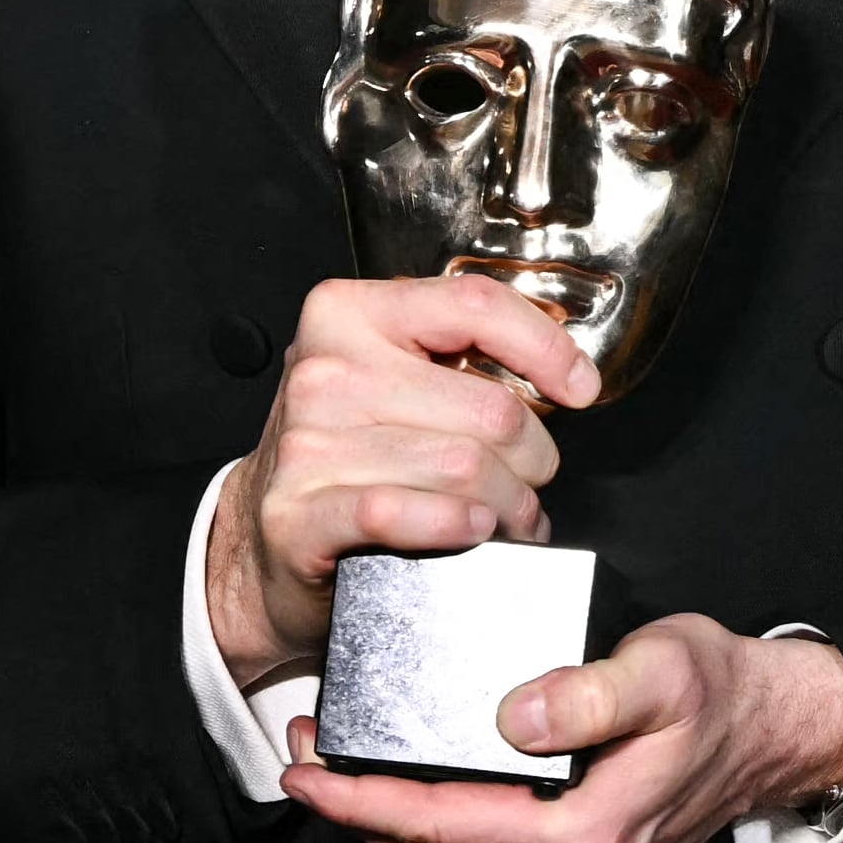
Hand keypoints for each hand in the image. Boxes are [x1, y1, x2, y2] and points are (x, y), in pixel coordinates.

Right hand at [204, 274, 598, 684]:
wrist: (263, 536)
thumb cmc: (347, 451)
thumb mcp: (394, 375)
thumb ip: (464, 355)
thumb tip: (565, 373)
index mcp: (351, 314)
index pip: (477, 306)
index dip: (547, 349)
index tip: (579, 388)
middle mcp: (324, 371)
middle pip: (489, 407)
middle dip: (534, 457)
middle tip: (530, 480)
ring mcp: (307, 443)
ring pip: (465, 467)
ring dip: (509, 505)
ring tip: (508, 516)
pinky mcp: (299, 514)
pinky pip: (406, 512)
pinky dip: (458, 527)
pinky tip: (472, 530)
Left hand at [278, 617, 842, 842]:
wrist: (775, 735)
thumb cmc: (722, 695)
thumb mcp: (666, 667)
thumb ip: (593, 690)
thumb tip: (516, 713)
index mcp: (584, 838)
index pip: (438, 826)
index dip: (360, 801)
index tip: (307, 771)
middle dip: (356, 808)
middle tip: (304, 751)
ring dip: (385, 822)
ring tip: (339, 766)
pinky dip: (430, 833)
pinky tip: (406, 792)